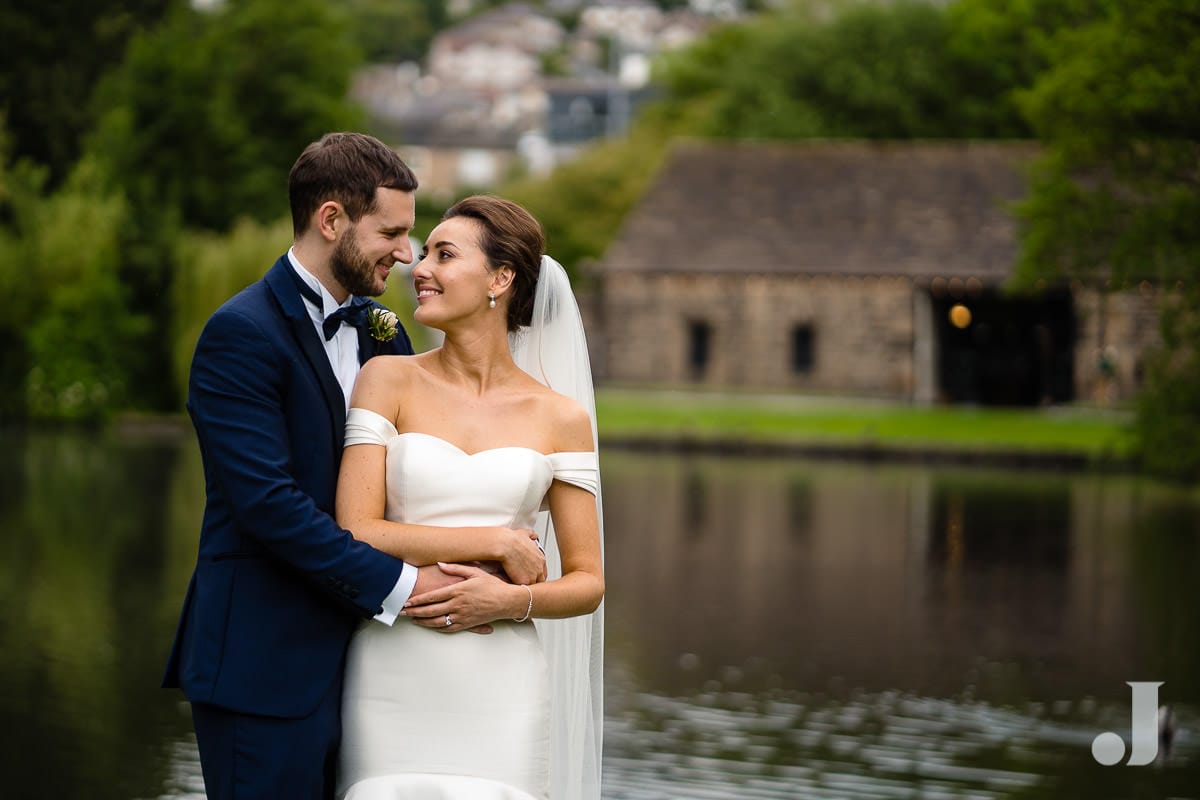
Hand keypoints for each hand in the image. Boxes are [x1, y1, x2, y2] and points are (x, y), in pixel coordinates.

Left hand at [402, 562, 524, 632]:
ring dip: (423, 621)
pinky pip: (448, 628)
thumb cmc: (492, 585)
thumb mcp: (475, 572)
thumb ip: (456, 568)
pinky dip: (436, 628)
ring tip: (412, 619)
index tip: (407, 600)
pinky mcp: (467, 624)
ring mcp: (462, 616)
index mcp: (458, 590)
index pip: (433, 597)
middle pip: (431, 610)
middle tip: (402, 611)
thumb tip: (440, 564)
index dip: (418, 600)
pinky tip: (429, 626)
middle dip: (414, 611)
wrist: (507, 601)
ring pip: (437, 621)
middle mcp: (458, 604)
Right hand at [496, 528, 545, 586]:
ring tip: (519, 587)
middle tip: (524, 582)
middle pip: (540, 581)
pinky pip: (524, 590)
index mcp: (541, 559)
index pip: (543, 571)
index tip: (530, 575)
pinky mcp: (525, 582)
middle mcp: (540, 568)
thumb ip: (531, 535)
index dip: (536, 575)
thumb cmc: (513, 539)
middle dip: (533, 582)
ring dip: (526, 587)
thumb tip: (533, 535)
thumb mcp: (525, 534)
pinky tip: (514, 587)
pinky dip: (519, 589)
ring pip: (533, 587)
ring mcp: (533, 576)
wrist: (506, 545)